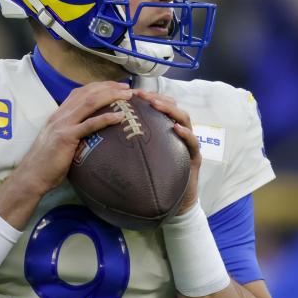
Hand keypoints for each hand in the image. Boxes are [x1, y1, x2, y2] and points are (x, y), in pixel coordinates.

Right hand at [0, 81, 131, 228]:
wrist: (32, 175)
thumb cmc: (48, 162)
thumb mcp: (60, 140)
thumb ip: (72, 131)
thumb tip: (90, 133)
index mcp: (59, 114)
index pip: (81, 92)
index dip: (100, 86)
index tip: (117, 86)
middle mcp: (61, 114)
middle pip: (88, 93)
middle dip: (109, 87)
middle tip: (128, 88)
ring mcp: (63, 124)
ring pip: (89, 103)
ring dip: (110, 96)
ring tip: (128, 96)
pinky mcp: (66, 137)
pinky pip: (89, 125)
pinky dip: (105, 118)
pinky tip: (119, 117)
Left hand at [133, 89, 199, 214]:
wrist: (173, 205)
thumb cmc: (155, 179)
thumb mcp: (141, 158)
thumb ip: (130, 145)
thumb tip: (103, 136)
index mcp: (165, 131)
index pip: (159, 107)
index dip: (147, 98)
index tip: (131, 93)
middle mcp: (179, 132)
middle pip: (172, 107)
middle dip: (158, 98)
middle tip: (141, 95)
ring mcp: (188, 144)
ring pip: (184, 119)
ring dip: (171, 110)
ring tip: (156, 105)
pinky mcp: (195, 157)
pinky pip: (193, 142)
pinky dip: (186, 134)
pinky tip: (175, 129)